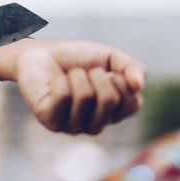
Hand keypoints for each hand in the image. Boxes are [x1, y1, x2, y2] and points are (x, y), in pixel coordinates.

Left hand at [0, 39, 146, 134]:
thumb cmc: (75, 59)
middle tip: (83, 72)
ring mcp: (71, 126)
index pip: (132, 104)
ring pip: (85, 97)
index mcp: (112, 114)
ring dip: (76, 76)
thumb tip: (138, 86)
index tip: (105, 71)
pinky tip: (53, 84)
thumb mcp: (109, 56)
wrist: (41, 53)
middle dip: (96, 75)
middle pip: (109, 100)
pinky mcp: (50, 121)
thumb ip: (131, 67)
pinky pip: (63, 96)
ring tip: (68, 76)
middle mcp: (94, 125)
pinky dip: (60, 81)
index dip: (120, 80)